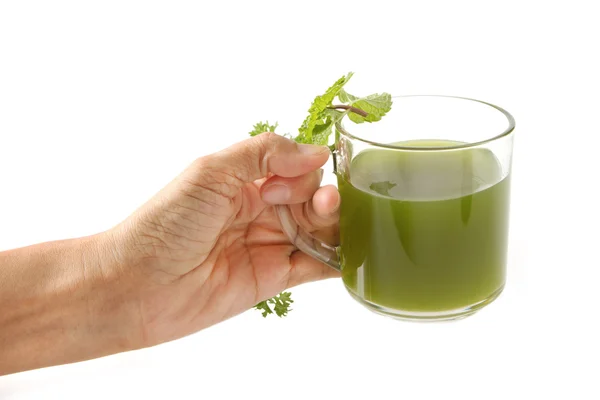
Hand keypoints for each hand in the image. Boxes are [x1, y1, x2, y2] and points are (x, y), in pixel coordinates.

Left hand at [109, 132, 339, 346]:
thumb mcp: (210, 173)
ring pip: (320, 230)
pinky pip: (316, 267)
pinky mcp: (274, 280)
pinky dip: (337, 259)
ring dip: (335, 224)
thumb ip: (262, 154)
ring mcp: (269, 245)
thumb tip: (317, 151)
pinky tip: (352, 252)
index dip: (301, 173)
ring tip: (329, 220)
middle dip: (323, 197)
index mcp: (245, 181)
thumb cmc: (163, 225)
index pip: (295, 168)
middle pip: (313, 198)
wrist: (137, 287)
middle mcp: (261, 211)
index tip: (279, 187)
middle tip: (315, 206)